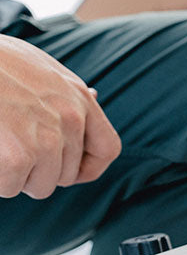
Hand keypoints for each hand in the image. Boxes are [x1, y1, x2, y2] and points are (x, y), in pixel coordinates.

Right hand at [0, 35, 120, 198]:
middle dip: (40, 170)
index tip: (70, 170)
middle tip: (11, 147)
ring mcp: (46, 140)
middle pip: (67, 175)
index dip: (88, 167)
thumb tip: (93, 97)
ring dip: (17, 176)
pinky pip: (11, 187)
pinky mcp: (18, 157)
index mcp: (78, 98)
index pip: (107, 149)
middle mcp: (70, 120)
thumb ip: (64, 91)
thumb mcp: (40, 67)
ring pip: (40, 186)